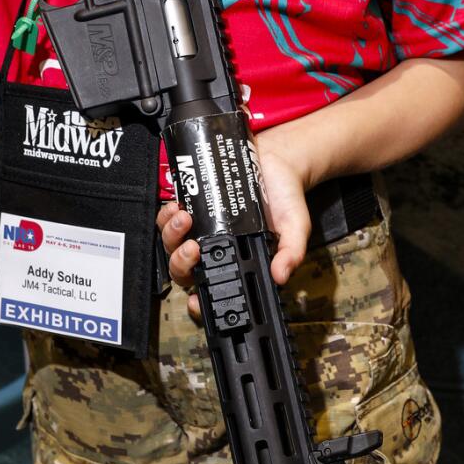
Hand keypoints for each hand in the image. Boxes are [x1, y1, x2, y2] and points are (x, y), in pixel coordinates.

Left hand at [157, 128, 312, 324]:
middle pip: (183, 269)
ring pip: (171, 244)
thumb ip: (290, 253)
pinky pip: (168, 218)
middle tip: (193, 248)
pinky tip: (178, 207)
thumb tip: (281, 276)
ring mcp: (199, 229)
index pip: (212, 289)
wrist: (278, 161)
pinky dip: (167, 215)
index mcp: (236, 259)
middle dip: (181, 262)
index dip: (199, 302)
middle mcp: (214, 248)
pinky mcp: (192, 206)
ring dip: (171, 236)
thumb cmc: (285, 199)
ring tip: (184, 220)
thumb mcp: (296, 228)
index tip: (196, 301)